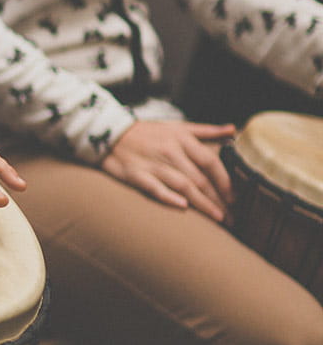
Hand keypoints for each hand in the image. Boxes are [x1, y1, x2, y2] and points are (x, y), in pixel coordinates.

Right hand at [100, 120, 235, 220]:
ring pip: (183, 186)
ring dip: (202, 204)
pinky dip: (169, 197)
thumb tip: (233, 130)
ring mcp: (152, 164)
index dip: (224, 180)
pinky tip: (183, 207)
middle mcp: (170, 152)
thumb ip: (205, 130)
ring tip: (217, 218)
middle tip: (231, 217)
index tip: (235, 197)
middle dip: (218, 199)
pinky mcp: (136, 175)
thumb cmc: (146, 133)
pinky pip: (155, 188)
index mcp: (182, 139)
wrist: (109, 133)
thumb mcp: (176, 126)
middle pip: (199, 179)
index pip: (210, 161)